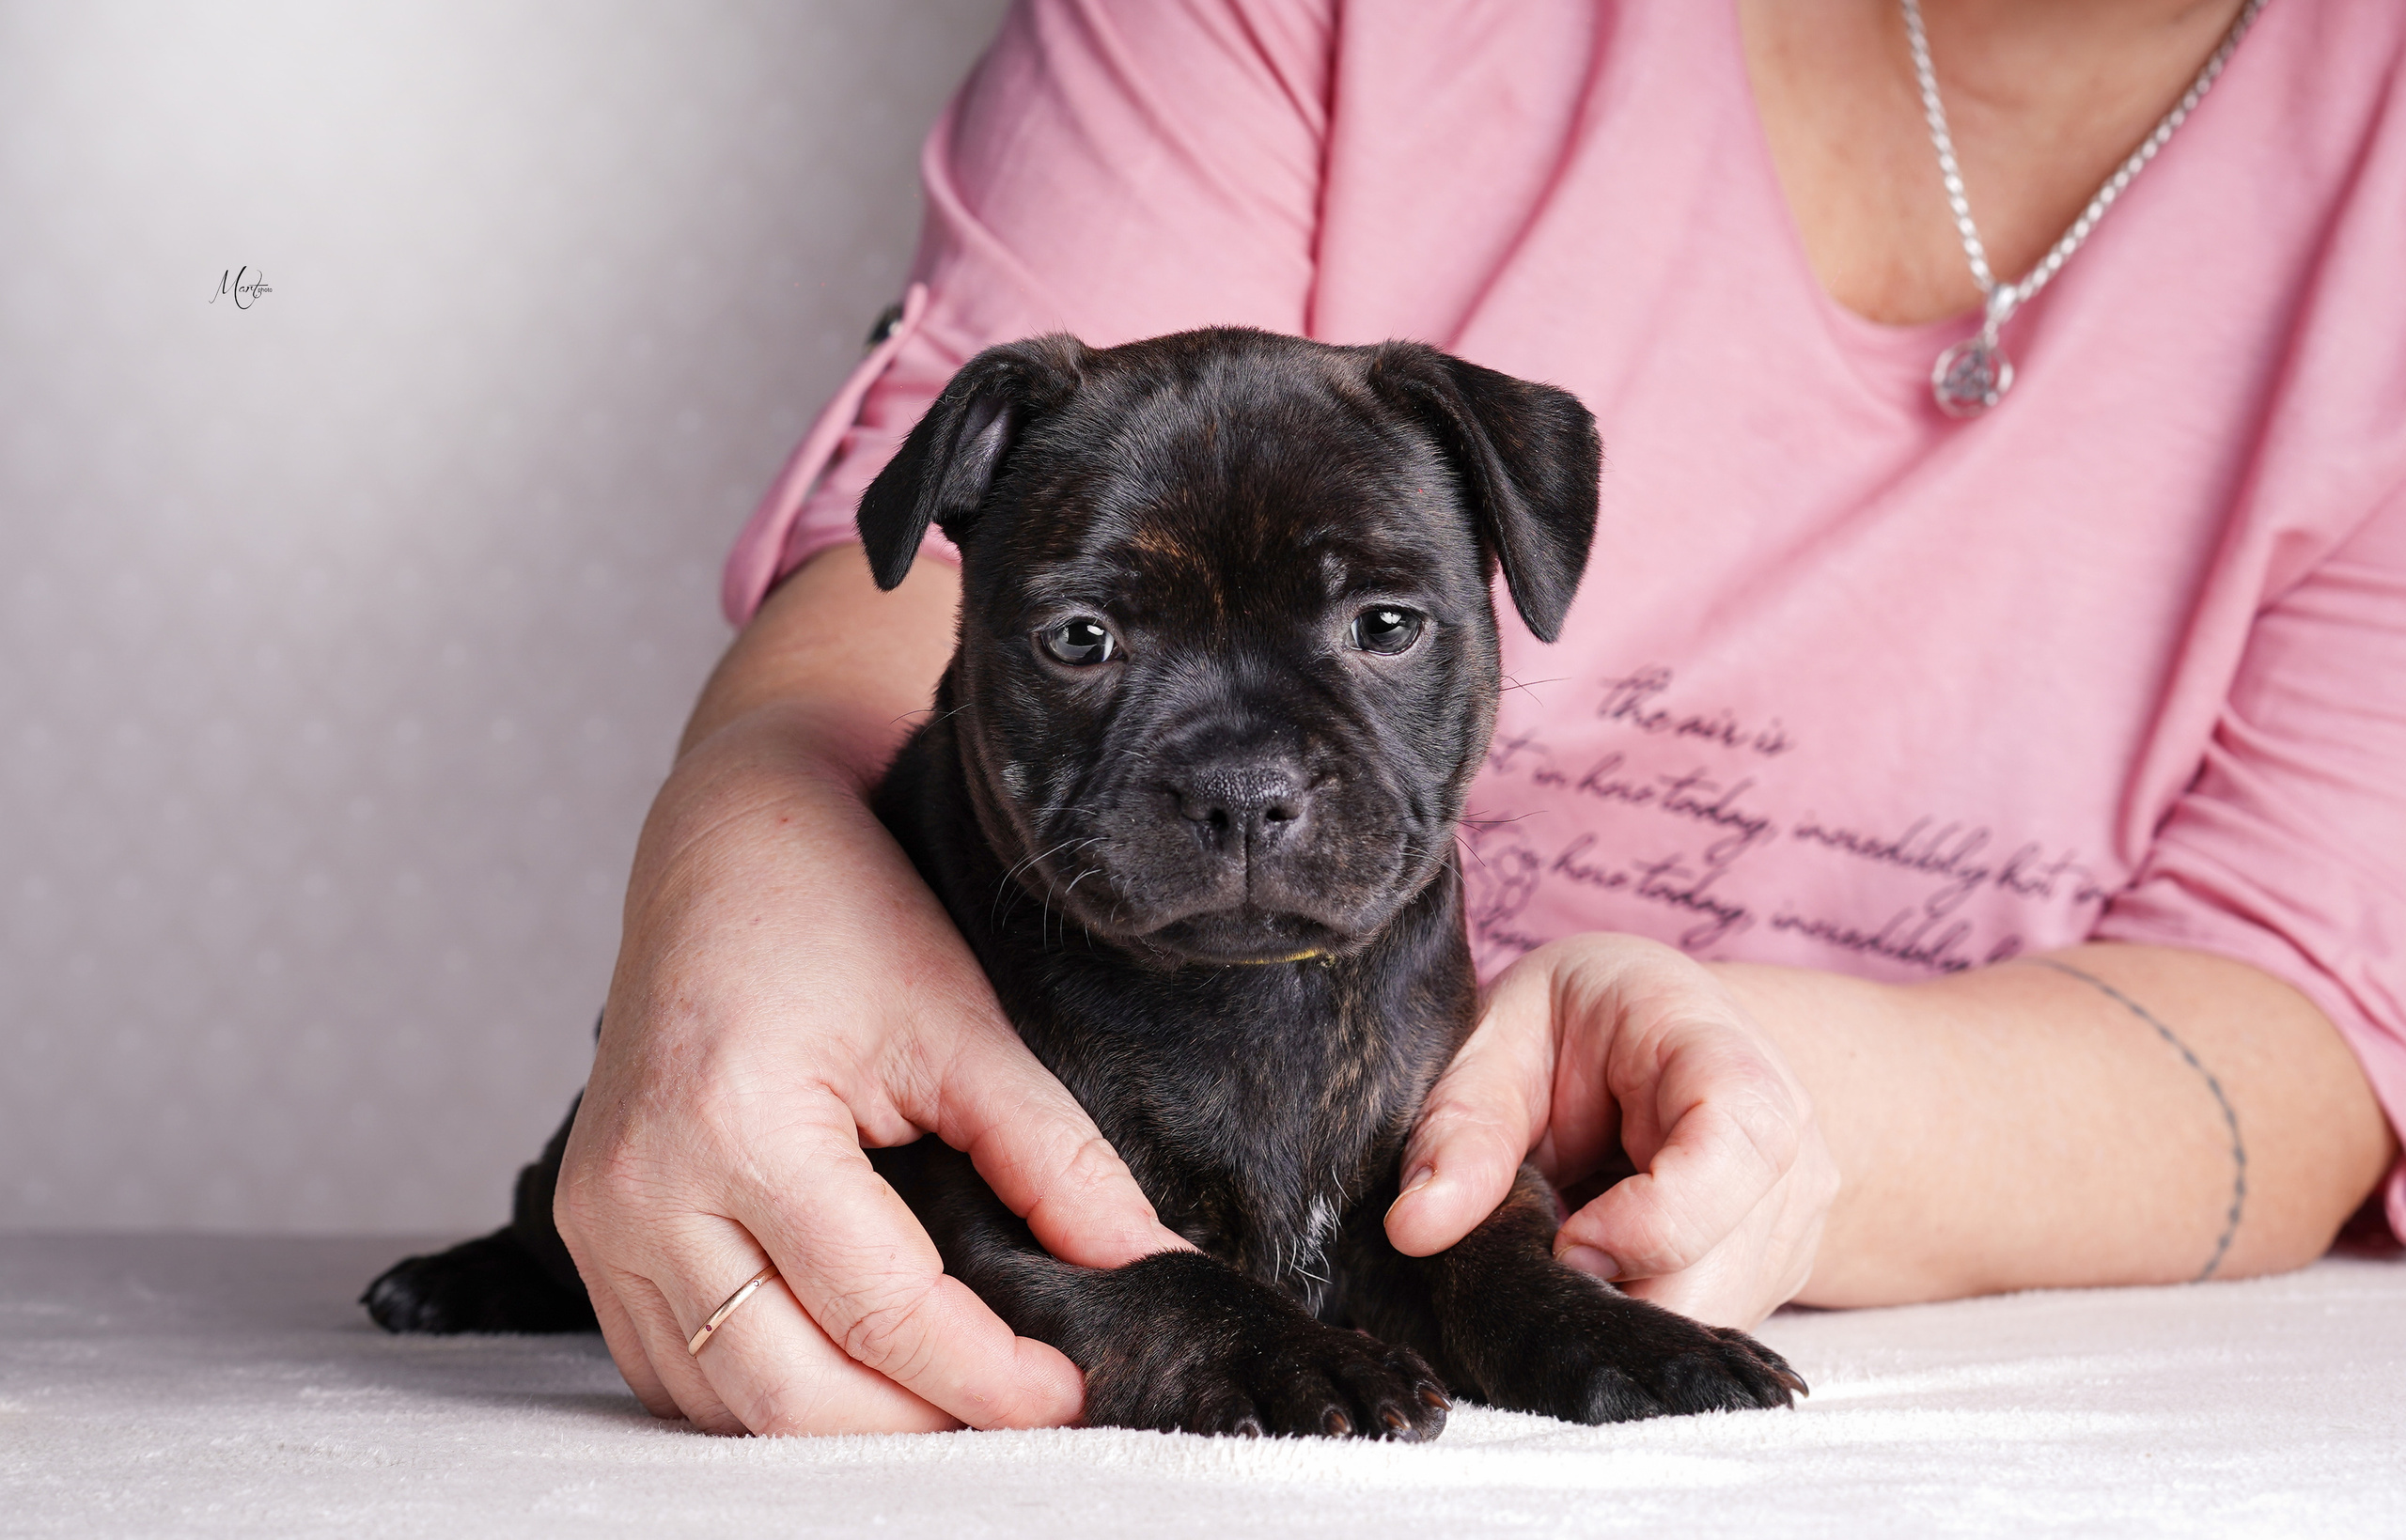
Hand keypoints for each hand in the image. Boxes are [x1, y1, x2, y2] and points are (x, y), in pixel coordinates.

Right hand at [554, 706, 1189, 1434]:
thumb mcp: (963, 1025)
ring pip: (726, 1402)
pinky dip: (765, 1390)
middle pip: (791, 1393)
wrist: (726, 840)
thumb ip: (1054, 1160)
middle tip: (1022, 1404)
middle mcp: (643, 1188)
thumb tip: (1144, 1266)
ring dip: (842, 1421)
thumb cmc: (838, 906)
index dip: (989, 1375)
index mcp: (735, 1125)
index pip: (880, 1313)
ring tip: (949, 1389)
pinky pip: (673, 1367)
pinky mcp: (590, 1229)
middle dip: (920, 1424)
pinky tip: (850, 1364)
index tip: (1075, 1392)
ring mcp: (599, 1218)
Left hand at [1382, 934, 1836, 1328]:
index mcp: (1727, 1058)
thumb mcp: (1504, 1035)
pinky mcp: (1768, 1279)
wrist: (1662, 1035)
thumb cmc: (1579, 1023)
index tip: (1566, 1240)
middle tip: (1534, 1259)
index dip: (1653, 1219)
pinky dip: (1631, 1320)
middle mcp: (1789, 1150)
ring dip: (1614, 1312)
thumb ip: (1462, 1124)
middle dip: (1610, 1295)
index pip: (1742, 1146)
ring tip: (1559, 1246)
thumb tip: (1413, 1225)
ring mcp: (1790, 1225)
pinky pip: (1701, 1331)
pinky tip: (1593, 1269)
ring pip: (1710, 1320)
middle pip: (1722, 1268)